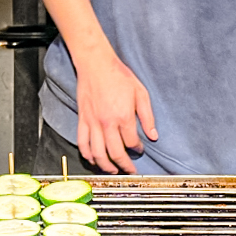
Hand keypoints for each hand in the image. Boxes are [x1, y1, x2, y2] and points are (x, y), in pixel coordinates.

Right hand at [74, 49, 157, 173]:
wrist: (96, 64)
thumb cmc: (119, 76)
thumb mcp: (141, 93)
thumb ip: (147, 116)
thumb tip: (153, 135)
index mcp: (124, 116)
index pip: (132, 142)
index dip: (138, 149)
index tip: (141, 149)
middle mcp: (107, 123)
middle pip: (115, 153)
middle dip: (124, 165)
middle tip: (130, 170)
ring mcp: (93, 122)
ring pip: (98, 152)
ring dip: (105, 166)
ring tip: (112, 170)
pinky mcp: (82, 119)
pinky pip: (82, 142)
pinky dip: (87, 154)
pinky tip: (93, 159)